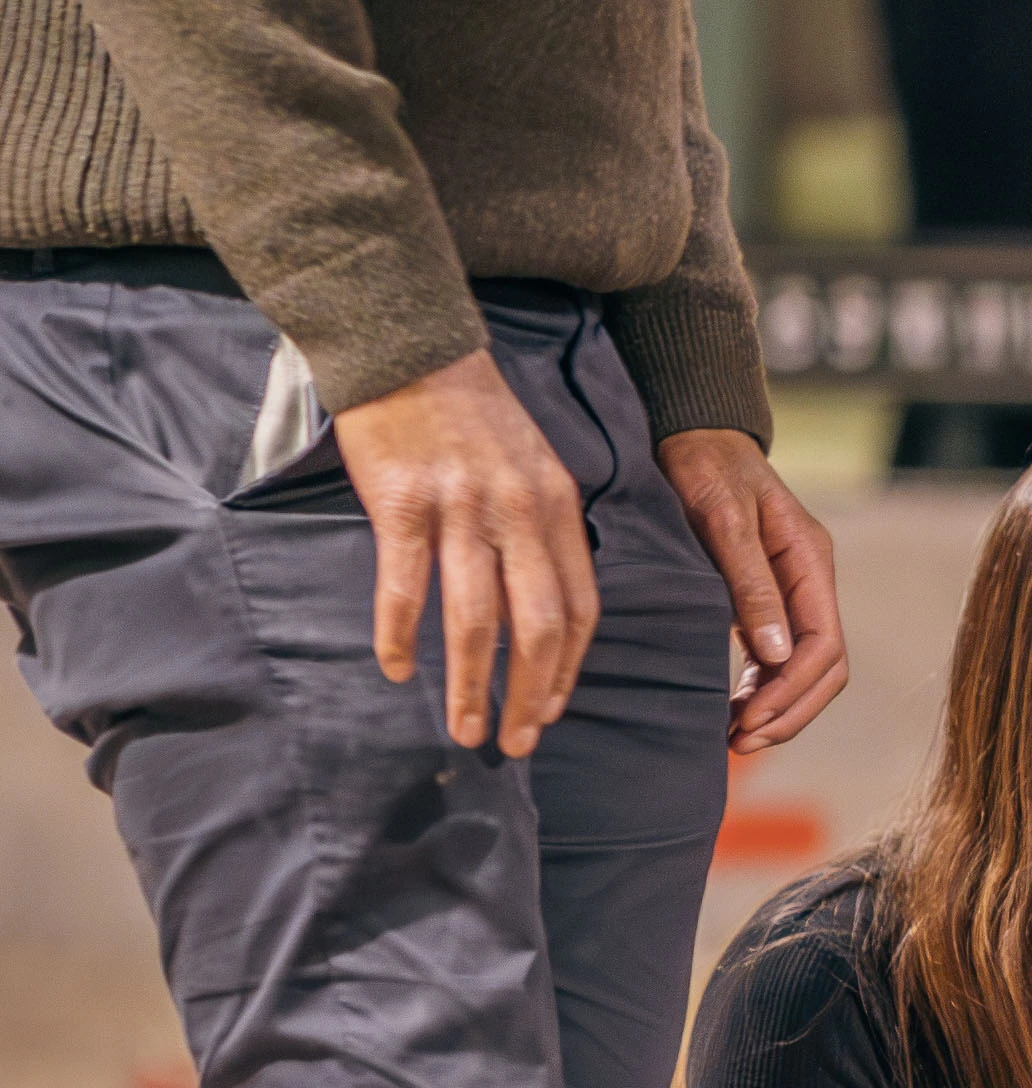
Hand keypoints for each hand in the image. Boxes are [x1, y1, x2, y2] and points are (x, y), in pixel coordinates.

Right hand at [334, 347, 598, 760]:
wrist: (410, 344)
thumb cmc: (469, 412)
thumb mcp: (533, 463)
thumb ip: (542, 527)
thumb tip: (541, 601)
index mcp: (557, 506)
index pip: (579, 606)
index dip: (567, 669)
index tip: (550, 710)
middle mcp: (519, 513)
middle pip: (539, 627)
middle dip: (529, 696)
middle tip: (514, 743)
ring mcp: (462, 508)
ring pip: (476, 620)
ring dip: (470, 684)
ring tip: (461, 728)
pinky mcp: (404, 502)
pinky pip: (406, 586)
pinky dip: (400, 635)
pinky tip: (396, 668)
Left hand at [660, 431, 847, 745]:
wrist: (691, 433)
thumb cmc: (703, 465)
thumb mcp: (722, 517)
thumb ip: (750, 584)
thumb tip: (777, 654)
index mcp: (811, 562)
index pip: (825, 646)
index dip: (794, 692)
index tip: (751, 720)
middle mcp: (810, 581)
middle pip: (825, 668)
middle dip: (789, 712)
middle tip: (742, 743)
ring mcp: (792, 591)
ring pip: (805, 669)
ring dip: (777, 708)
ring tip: (736, 737)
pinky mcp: (766, 597)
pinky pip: (779, 657)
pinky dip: (762, 689)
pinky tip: (734, 709)